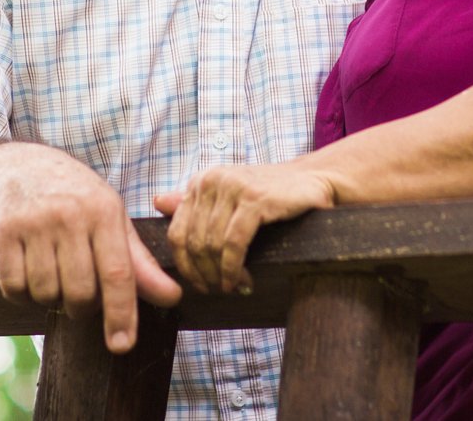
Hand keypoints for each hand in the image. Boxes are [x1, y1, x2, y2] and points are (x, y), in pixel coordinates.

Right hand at [0, 145, 181, 352]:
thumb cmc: (76, 197)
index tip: (122, 345)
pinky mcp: (2, 231)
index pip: (117, 273)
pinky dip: (21, 293)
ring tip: (52, 273)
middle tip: (79, 294)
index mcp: (104, 211)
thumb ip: (139, 262)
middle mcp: (69, 214)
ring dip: (50, 298)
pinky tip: (27, 271)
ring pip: (46, 294)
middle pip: (80, 293)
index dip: (121, 314)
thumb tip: (172, 297)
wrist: (20, 165)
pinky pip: (13, 287)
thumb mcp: (112, 218)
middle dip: (82, 308)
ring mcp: (34, 222)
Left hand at [154, 164, 334, 295]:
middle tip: (217, 292)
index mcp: (201, 181)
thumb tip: (158, 202)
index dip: (185, 266)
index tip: (198, 285)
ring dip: (220, 275)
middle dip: (203, 274)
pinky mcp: (254, 199)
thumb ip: (195, 202)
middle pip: (194, 242)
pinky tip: (242, 280)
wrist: (315, 180)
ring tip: (232, 288)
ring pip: (212, 245)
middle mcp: (212, 180)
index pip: (177, 233)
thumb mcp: (229, 197)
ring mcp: (233, 187)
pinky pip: (233, 244)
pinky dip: (234, 268)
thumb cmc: (270, 194)